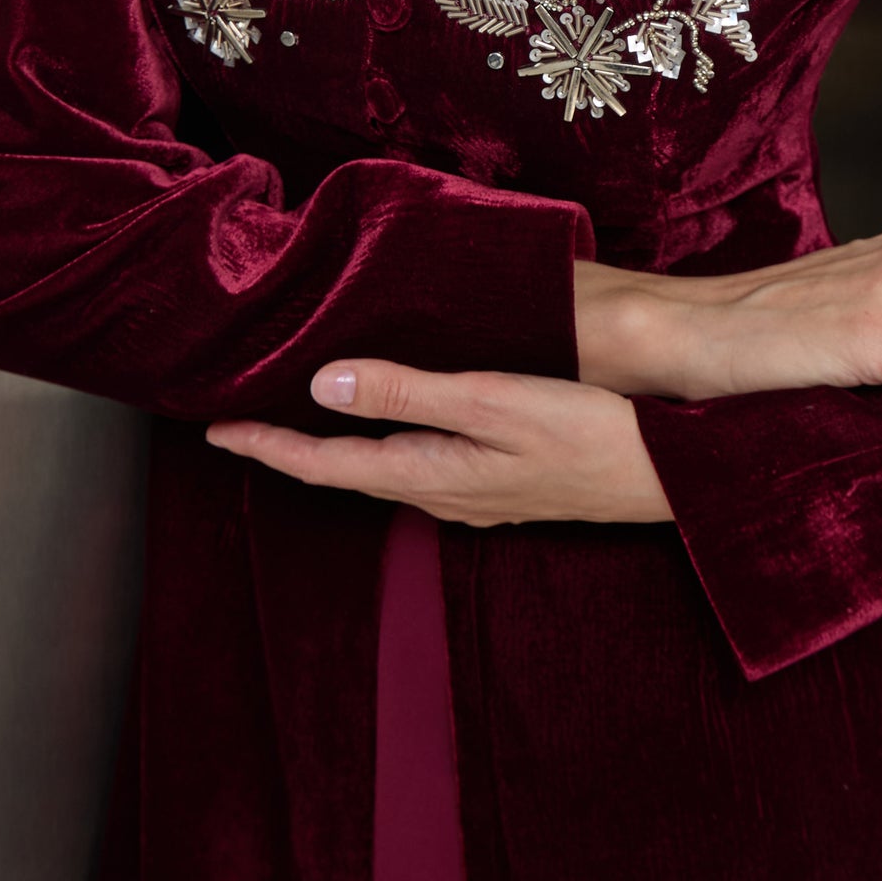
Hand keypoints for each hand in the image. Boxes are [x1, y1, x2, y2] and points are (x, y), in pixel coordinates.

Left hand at [205, 362, 672, 525]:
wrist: (668, 477)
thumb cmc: (586, 433)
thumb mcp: (490, 401)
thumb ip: (407, 393)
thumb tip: (325, 383)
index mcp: (429, 474)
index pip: (324, 465)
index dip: (265, 447)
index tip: (213, 431)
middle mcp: (442, 494)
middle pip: (346, 474)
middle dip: (290, 450)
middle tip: (239, 426)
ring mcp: (473, 497)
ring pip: (383, 472)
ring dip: (337, 450)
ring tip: (299, 422)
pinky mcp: (501, 487)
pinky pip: (420, 467)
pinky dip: (385, 446)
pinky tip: (393, 427)